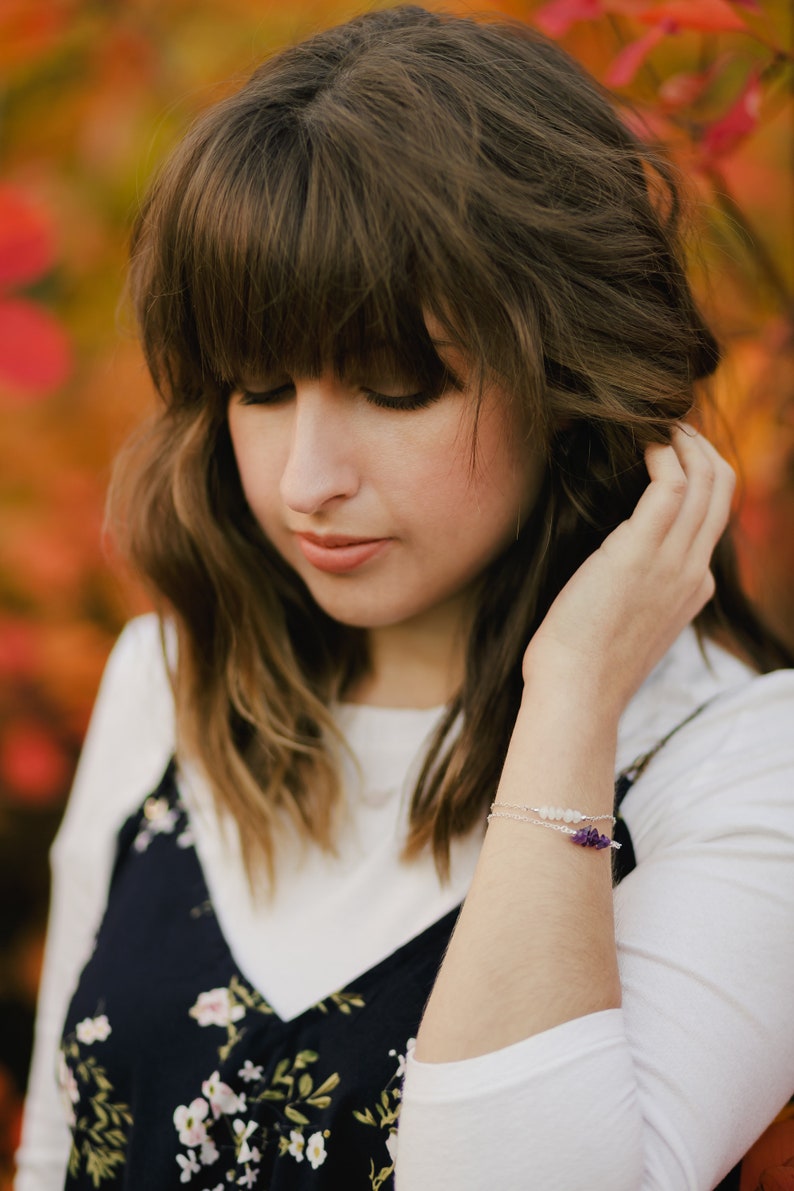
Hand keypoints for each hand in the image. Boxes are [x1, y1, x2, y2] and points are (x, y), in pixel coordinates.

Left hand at [522, 426, 734, 720]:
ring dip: (684, 440)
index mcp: (692, 588)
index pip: (712, 517)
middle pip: (723, 488)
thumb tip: (606, 566)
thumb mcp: (621, 624)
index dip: (696, 475)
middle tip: (666, 424)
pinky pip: (671, 484)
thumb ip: (630, 590)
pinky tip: (637, 442)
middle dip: (700, 446)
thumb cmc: (580, 664)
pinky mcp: (640, 553)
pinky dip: (660, 452)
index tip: (666, 452)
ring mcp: (673, 562)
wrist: (575, 694)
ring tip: (653, 423)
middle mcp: (693, 571)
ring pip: (708, 478)